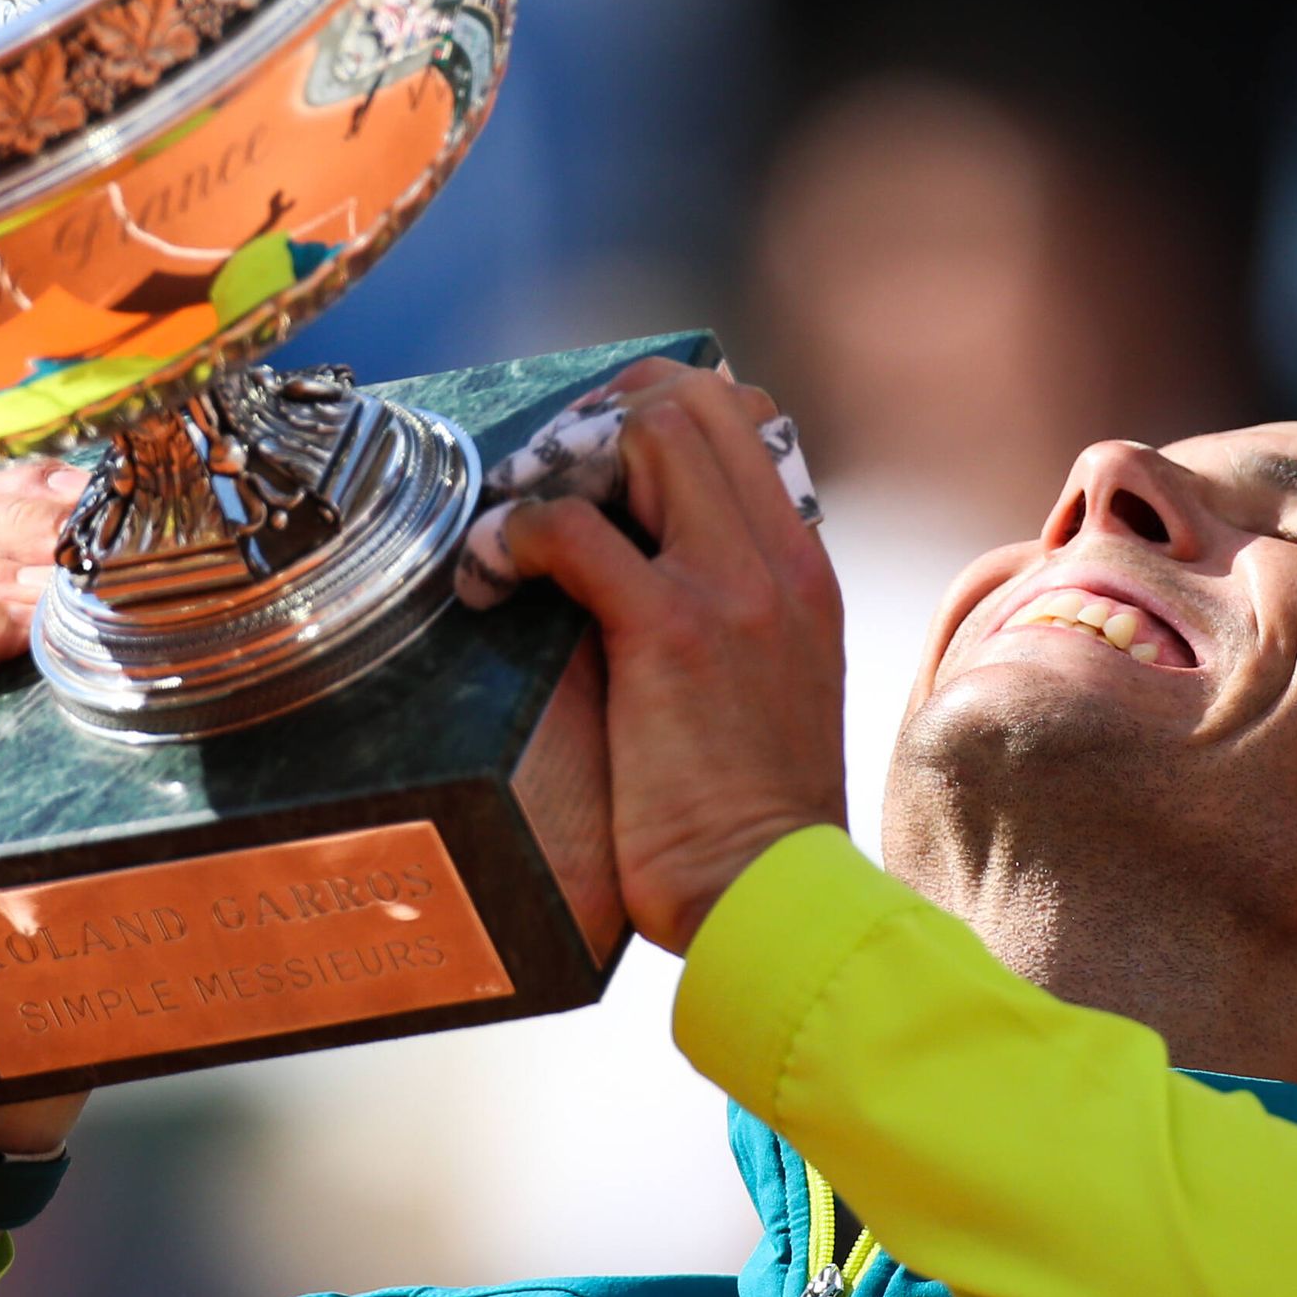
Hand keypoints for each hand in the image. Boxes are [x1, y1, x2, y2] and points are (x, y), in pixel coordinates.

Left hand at [498, 362, 845, 950]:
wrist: (771, 894)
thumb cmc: (751, 813)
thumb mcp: (773, 685)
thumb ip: (733, 615)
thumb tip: (642, 570)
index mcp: (803, 569)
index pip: (744, 416)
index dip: (656, 409)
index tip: (596, 459)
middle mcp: (778, 561)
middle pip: (694, 401)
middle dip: (602, 416)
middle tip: (544, 481)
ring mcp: (731, 591)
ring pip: (651, 433)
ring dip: (563, 463)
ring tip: (519, 526)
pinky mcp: (672, 635)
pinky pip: (575, 531)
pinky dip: (517, 535)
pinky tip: (493, 578)